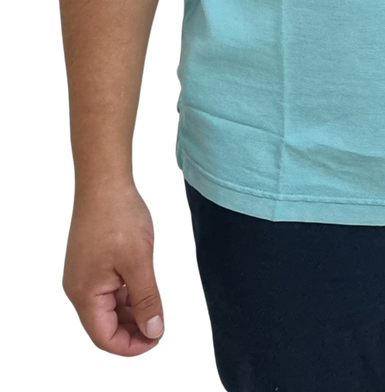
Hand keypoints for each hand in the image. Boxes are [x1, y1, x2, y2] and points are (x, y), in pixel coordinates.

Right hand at [60, 181, 168, 358]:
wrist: (103, 180)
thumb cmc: (120, 218)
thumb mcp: (140, 261)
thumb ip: (147, 299)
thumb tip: (155, 332)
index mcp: (85, 295)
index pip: (104, 339)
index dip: (131, 346)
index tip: (158, 340)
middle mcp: (79, 289)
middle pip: (105, 326)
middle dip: (133, 331)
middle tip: (162, 327)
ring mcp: (84, 274)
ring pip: (108, 307)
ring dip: (132, 313)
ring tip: (158, 308)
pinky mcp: (91, 262)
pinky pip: (108, 289)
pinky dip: (127, 294)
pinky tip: (146, 289)